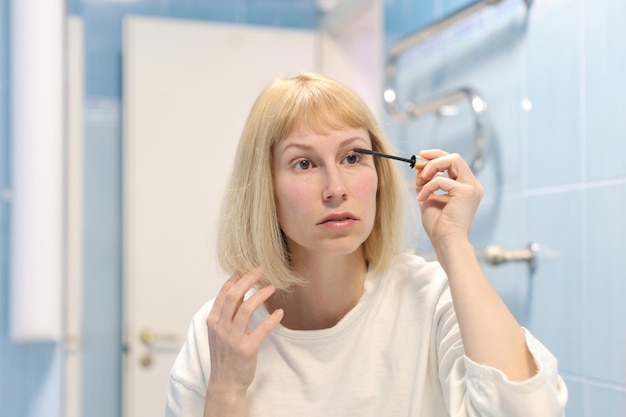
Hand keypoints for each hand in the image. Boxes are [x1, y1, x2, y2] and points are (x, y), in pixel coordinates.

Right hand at [205, 269, 283, 396]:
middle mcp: (221, 327)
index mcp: (213, 320)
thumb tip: (241, 288)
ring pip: (246, 308)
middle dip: (248, 279)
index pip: (224, 292)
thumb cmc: (225, 354)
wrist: (225, 382)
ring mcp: (232, 338)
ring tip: (271, 287)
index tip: (248, 268)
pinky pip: (262, 329)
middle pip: (234, 295)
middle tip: (261, 270)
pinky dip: (272, 319)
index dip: (237, 277)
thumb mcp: (221, 330)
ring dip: (260, 295)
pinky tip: (279, 313)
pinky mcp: (246, 349)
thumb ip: (229, 311)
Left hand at [414, 149, 482, 247]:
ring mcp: (471, 188)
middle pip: (455, 157)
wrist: (446, 242)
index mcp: (466, 187)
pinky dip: (428, 187)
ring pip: (453, 160)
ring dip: (432, 167)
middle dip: (434, 157)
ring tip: (421, 180)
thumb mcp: (428, 198)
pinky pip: (441, 179)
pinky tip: (422, 199)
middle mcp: (472, 185)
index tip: (421, 156)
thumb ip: (425, 183)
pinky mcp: (466, 192)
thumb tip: (418, 167)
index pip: (454, 163)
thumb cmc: (439, 226)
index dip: (437, 156)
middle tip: (419, 163)